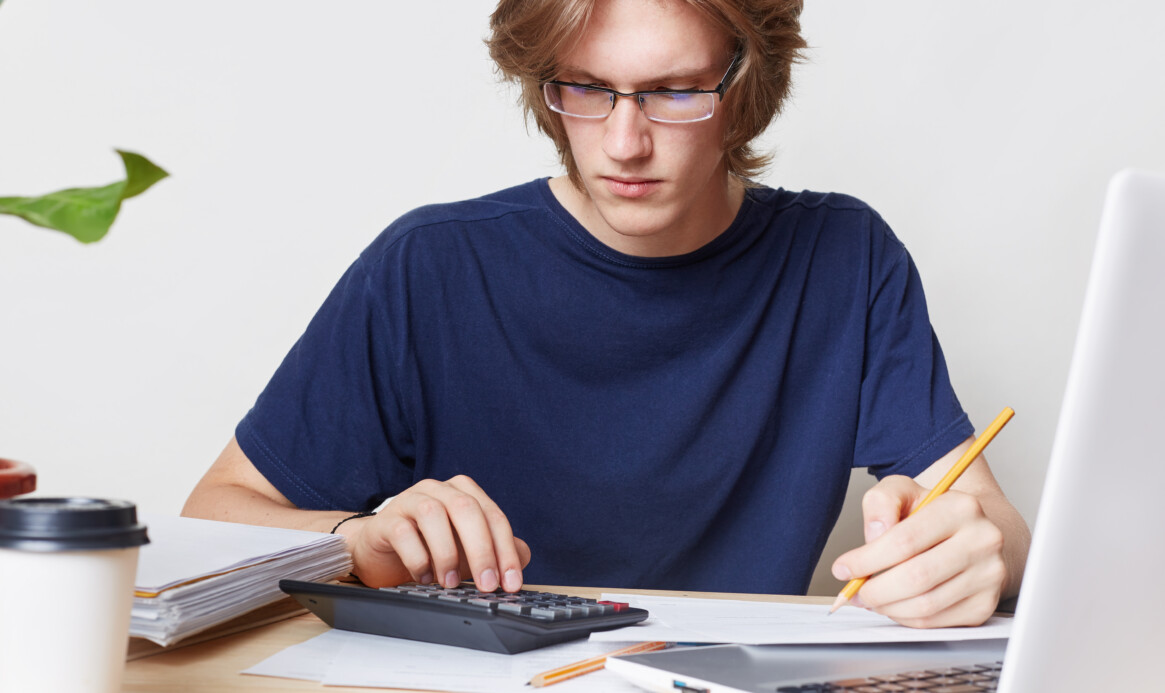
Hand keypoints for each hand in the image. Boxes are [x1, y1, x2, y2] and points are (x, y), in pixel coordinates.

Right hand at [341, 475, 530, 592]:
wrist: (381, 551)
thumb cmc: (429, 548)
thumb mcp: (468, 551)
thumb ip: (497, 550)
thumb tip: (523, 557)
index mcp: (464, 493)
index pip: (493, 516)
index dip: (506, 551)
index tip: (511, 582)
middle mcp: (439, 490)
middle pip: (467, 509)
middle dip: (481, 550)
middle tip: (487, 585)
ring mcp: (410, 500)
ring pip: (433, 514)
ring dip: (447, 553)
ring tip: (449, 583)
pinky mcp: (387, 519)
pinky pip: (403, 532)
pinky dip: (417, 558)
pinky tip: (423, 577)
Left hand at [831, 475, 1006, 627]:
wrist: (976, 535)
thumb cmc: (934, 514)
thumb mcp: (904, 491)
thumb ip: (881, 502)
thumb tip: (874, 536)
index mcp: (961, 507)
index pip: (904, 541)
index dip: (866, 560)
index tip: (844, 568)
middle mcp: (983, 541)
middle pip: (916, 577)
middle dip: (875, 589)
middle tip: (855, 591)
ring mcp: (988, 576)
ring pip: (925, 605)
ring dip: (888, 607)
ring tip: (871, 598)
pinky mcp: (985, 604)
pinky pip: (936, 621)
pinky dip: (906, 618)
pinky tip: (894, 605)